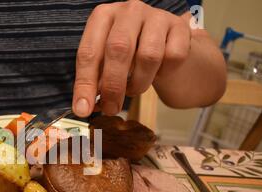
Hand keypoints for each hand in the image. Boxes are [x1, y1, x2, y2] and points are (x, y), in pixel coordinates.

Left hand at [72, 0, 190, 116]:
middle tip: (111, 108)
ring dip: (139, 83)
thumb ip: (95, 81)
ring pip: (148, 56)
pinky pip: (172, 57)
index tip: (83, 109)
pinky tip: (157, 72)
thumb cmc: (129, 52)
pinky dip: (164, 73)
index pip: (88, 52)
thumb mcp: (106, 61)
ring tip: (134, 89)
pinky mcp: (178, 27)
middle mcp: (128, 11)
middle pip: (118, 50)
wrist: (164, 39)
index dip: (85, 84)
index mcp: (102, 17)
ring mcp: (156, 16)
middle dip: (113, 86)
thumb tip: (85, 107)